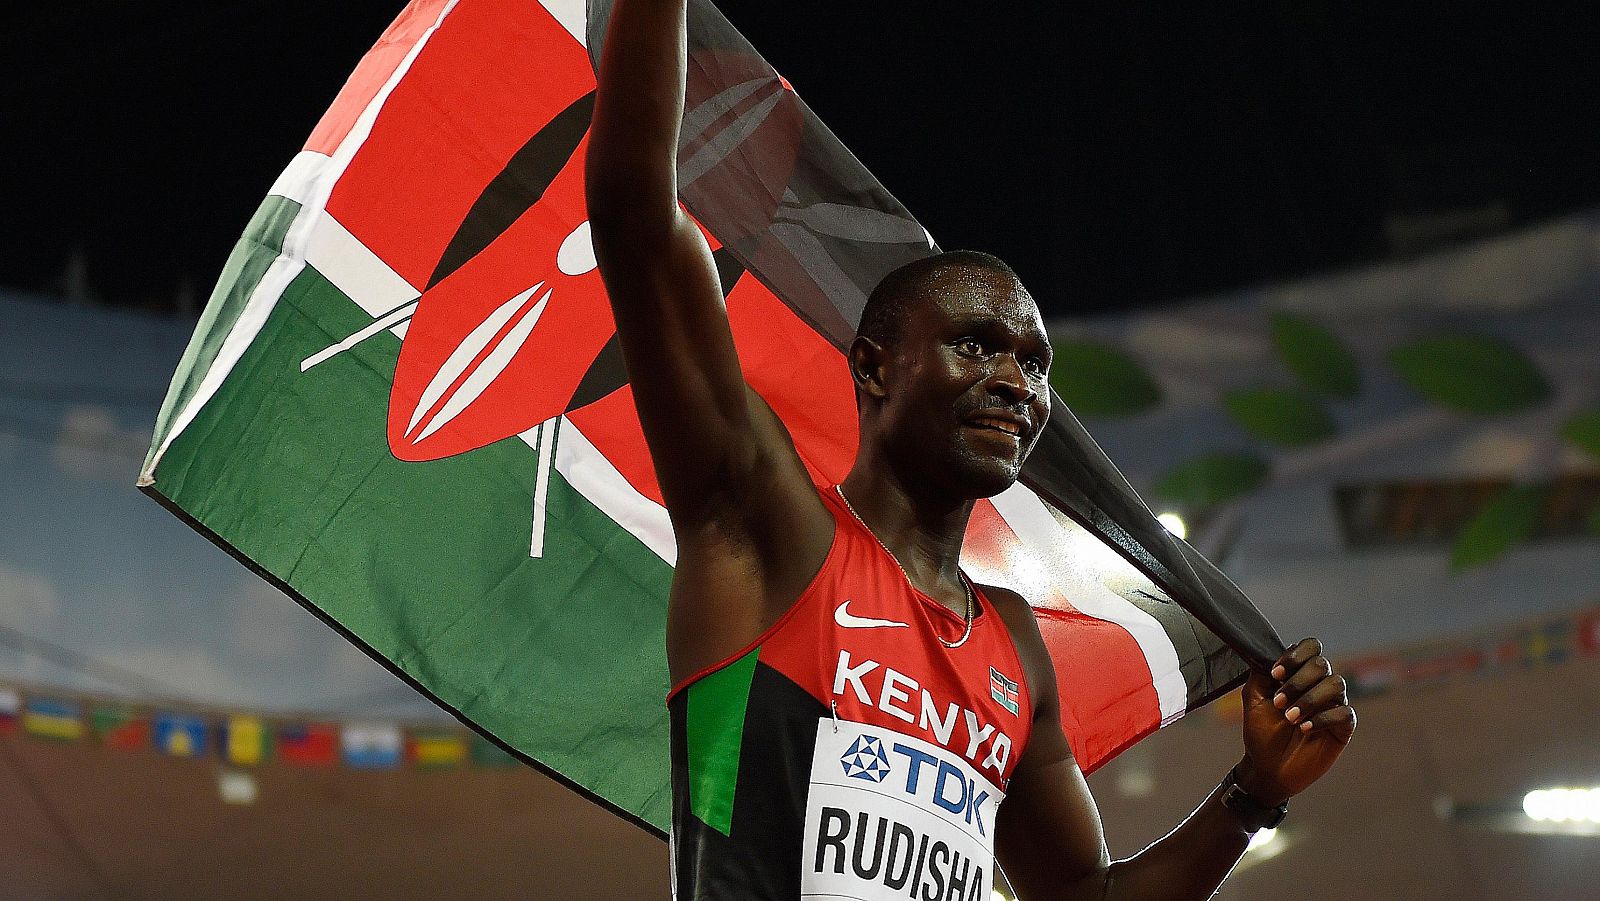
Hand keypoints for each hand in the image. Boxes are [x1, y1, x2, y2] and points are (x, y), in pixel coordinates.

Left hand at [1236, 638, 1355, 804]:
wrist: (1267, 767)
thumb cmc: (1261, 731)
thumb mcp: (1254, 698)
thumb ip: (1261, 672)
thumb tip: (1267, 650)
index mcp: (1299, 674)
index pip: (1311, 647)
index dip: (1295, 656)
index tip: (1275, 674)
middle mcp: (1319, 685)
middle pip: (1322, 664)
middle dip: (1298, 681)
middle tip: (1279, 703)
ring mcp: (1333, 705)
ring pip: (1336, 684)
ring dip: (1310, 699)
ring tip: (1290, 718)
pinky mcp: (1343, 727)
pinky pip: (1345, 712)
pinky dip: (1322, 718)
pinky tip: (1304, 728)